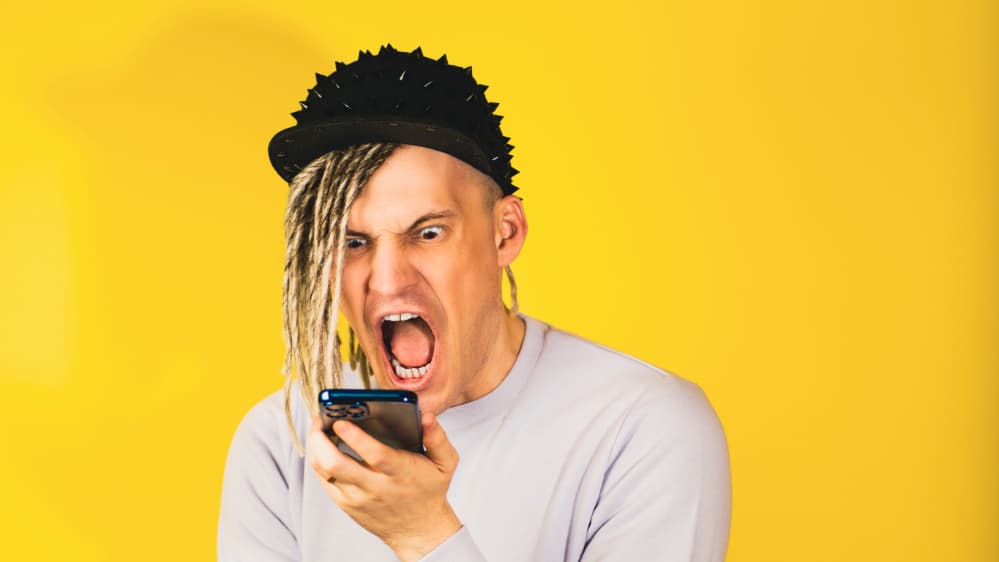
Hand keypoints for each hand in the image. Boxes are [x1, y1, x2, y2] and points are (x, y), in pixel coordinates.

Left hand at [307, 412, 461, 561]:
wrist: (419, 530)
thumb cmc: (429, 491)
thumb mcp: (445, 463)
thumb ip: (437, 438)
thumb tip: (428, 417)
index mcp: (400, 473)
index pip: (375, 455)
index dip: (355, 437)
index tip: (342, 420)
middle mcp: (376, 487)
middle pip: (337, 464)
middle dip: (320, 440)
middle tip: (319, 419)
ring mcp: (358, 497)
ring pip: (325, 472)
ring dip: (315, 448)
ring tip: (316, 428)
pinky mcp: (347, 504)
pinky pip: (324, 481)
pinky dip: (318, 462)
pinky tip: (320, 447)